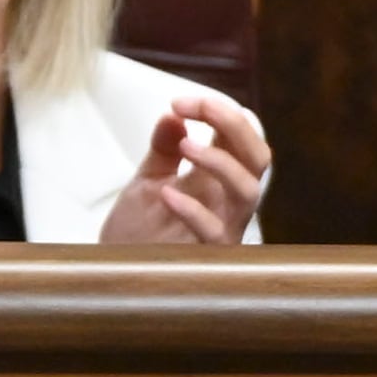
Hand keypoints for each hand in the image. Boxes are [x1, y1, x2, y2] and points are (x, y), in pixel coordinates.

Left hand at [96, 93, 269, 244]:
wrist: (117, 273)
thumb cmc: (137, 231)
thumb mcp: (148, 180)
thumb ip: (163, 149)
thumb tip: (172, 116)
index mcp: (218, 178)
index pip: (239, 135)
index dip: (217, 110)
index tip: (178, 103)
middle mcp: (228, 200)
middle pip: (259, 156)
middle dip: (234, 125)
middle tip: (195, 107)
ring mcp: (223, 228)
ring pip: (248, 191)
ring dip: (220, 162)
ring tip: (185, 148)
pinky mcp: (208, 256)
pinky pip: (215, 233)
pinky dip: (193, 211)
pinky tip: (166, 195)